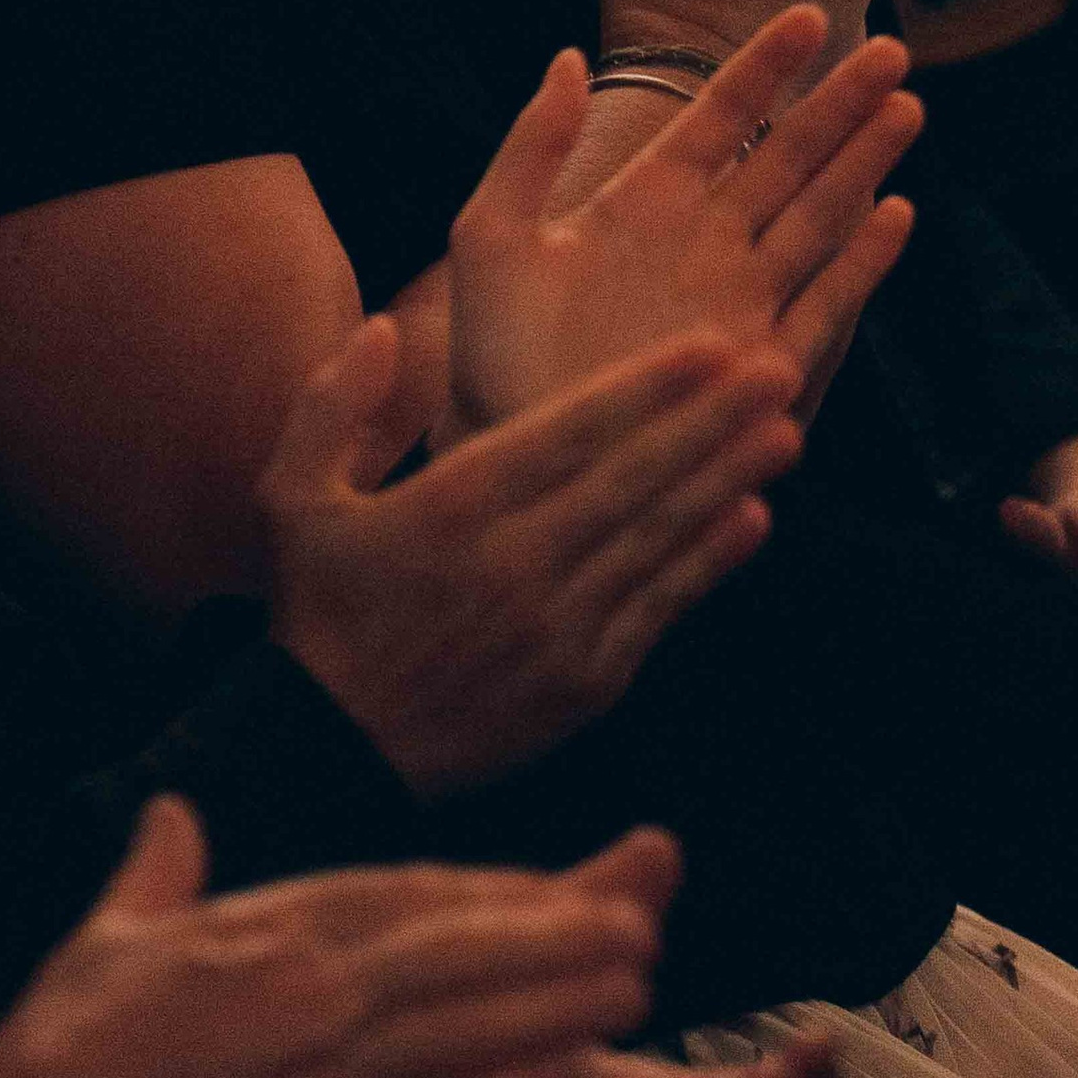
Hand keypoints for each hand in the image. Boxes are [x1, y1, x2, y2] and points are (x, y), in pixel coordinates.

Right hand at [0, 804, 673, 1077]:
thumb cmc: (60, 1051)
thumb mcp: (108, 932)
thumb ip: (158, 868)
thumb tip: (174, 815)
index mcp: (262, 928)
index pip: (403, 893)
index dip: (490, 891)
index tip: (552, 888)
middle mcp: (308, 988)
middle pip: (461, 951)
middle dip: (556, 937)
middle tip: (638, 924)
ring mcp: (324, 1072)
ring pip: (472, 1027)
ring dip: (562, 1007)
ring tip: (634, 991)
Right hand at [263, 313, 802, 799]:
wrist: (330, 748)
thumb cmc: (315, 609)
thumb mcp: (290, 495)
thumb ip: (332, 403)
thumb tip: (383, 328)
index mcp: (452, 505)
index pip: (570, 431)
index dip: (647, 386)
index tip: (709, 344)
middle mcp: (515, 561)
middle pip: (633, 478)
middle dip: (712, 420)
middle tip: (777, 368)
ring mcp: (555, 626)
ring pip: (657, 540)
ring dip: (727, 482)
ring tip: (786, 433)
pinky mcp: (581, 684)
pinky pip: (658, 611)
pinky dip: (708, 565)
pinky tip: (752, 521)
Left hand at [450, 12, 920, 434]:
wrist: (517, 449)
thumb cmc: (491, 353)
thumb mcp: (490, 236)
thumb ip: (528, 149)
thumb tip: (566, 58)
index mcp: (644, 201)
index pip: (719, 116)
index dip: (766, 66)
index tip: (808, 15)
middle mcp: (703, 242)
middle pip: (787, 157)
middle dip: (839, 105)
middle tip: (891, 52)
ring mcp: (739, 298)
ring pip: (817, 214)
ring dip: (862, 163)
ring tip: (907, 108)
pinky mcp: (761, 360)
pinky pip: (824, 301)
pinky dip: (861, 259)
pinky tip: (896, 213)